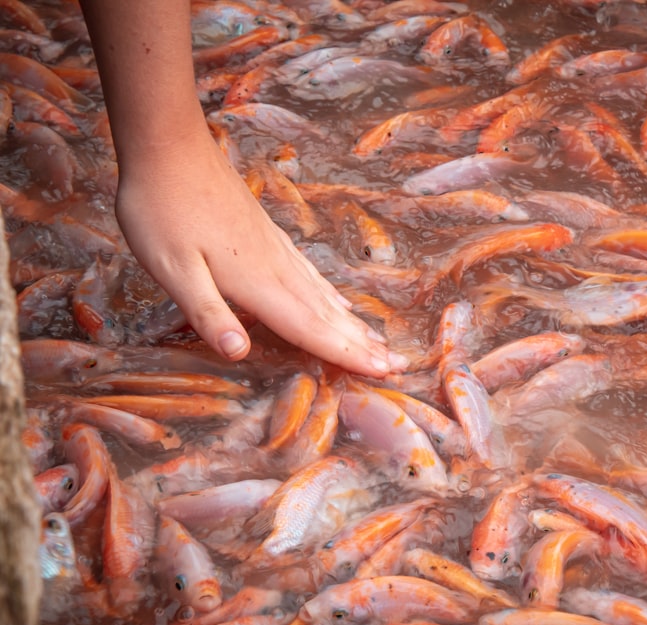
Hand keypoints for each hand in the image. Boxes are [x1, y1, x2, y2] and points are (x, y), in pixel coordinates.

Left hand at [114, 130, 405, 376]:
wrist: (170, 145)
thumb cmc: (162, 209)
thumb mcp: (172, 269)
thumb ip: (208, 313)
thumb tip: (239, 353)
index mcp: (258, 283)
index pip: (311, 329)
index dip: (348, 355)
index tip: (385, 372)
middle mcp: (277, 268)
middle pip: (328, 316)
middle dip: (363, 344)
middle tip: (399, 365)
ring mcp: (276, 250)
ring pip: (324, 295)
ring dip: (353, 323)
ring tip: (379, 341)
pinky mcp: (268, 236)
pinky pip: (311, 275)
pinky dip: (331, 295)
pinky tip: (339, 301)